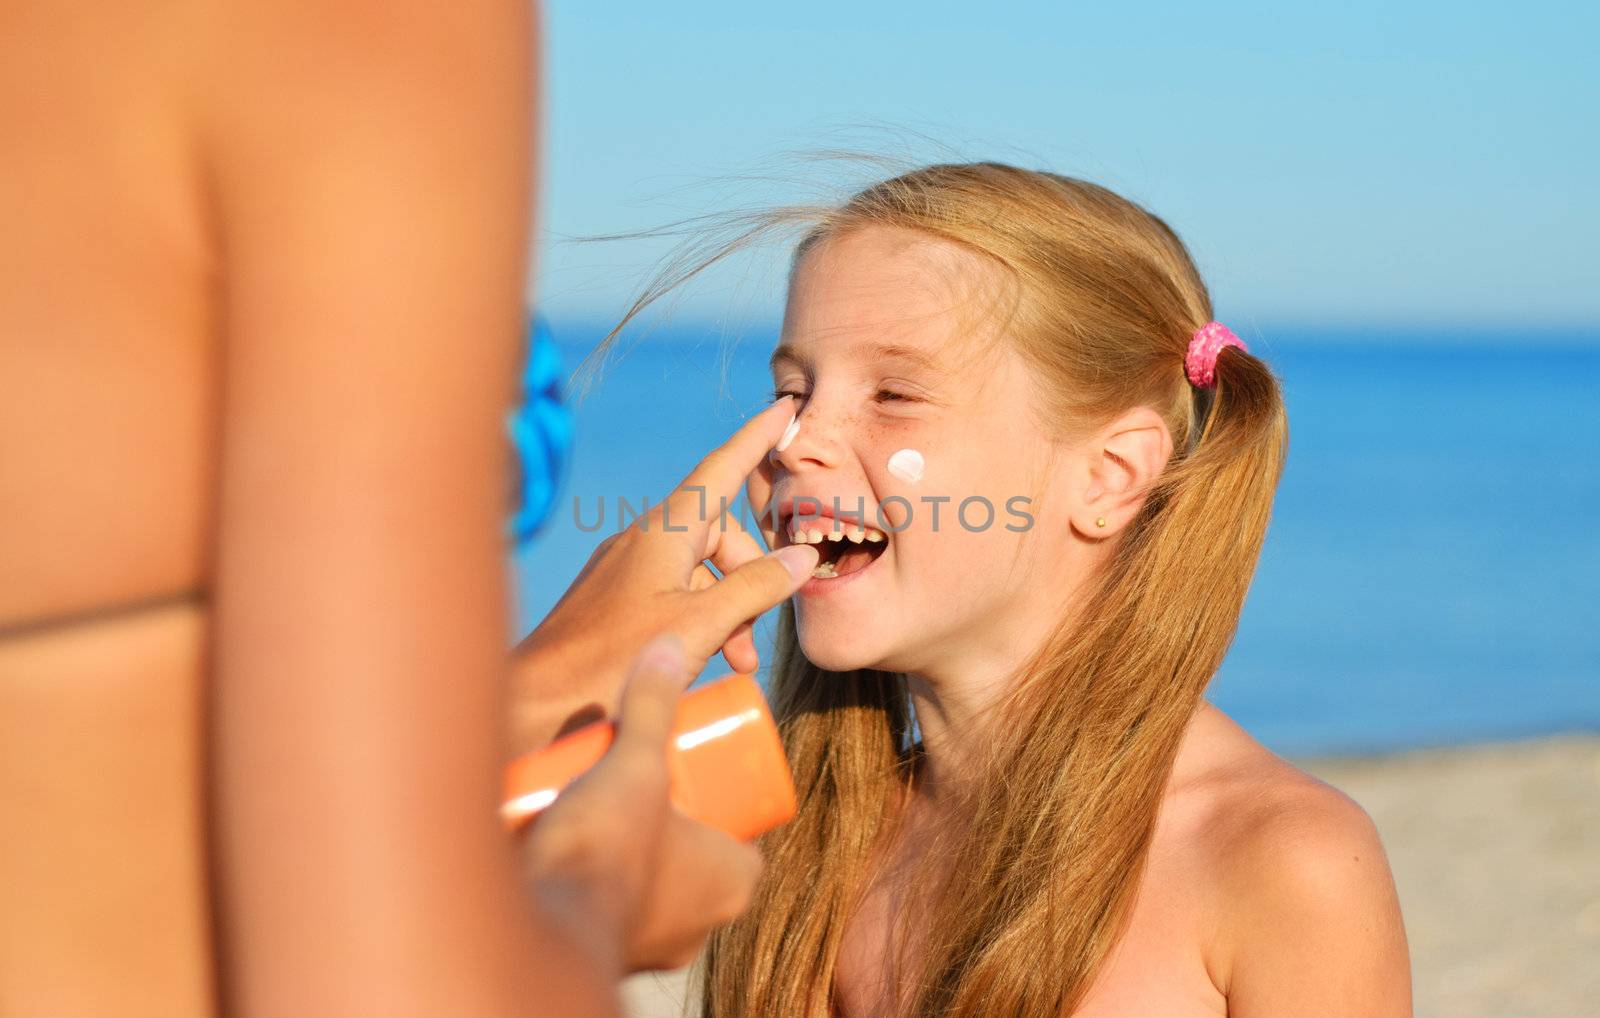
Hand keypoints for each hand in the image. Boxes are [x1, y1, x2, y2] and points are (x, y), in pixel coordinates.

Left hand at [509, 397, 816, 751]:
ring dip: (728, 610)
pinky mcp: (614, 600)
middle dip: (750, 579)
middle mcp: (644, 540)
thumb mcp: (697, 624)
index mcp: (664, 531)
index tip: (783, 407)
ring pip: (699, 570)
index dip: (756, 439)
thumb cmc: (611, 660)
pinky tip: (702, 658)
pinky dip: (699, 619)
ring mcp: (626, 569)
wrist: (535, 702)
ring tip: (736, 662)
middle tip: (754, 638)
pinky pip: (673, 591)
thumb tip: (801, 558)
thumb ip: (754, 589)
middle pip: (720, 534)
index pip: (722, 469)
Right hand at [519, 636, 763, 973]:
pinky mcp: (610, 952)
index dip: (722, 797)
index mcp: (732, 885)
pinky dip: (605, 877)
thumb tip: (666, 646)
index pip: (743, 835)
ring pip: (657, 883)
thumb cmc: (605, 844)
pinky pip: (617, 906)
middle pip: (697, 854)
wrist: (536, 920)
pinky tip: (585, 843)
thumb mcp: (635, 763)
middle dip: (672, 815)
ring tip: (611, 798)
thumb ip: (651, 705)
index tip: (691, 767)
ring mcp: (657, 945)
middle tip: (645, 773)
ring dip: (638, 847)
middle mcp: (703, 925)